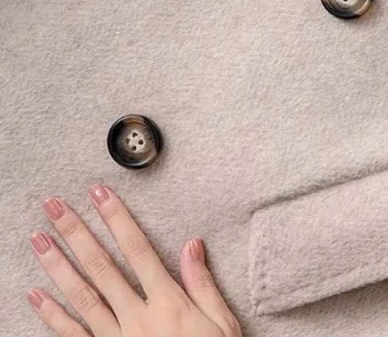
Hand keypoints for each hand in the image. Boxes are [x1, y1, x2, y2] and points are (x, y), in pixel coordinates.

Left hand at [27, 185, 241, 336]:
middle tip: (55, 207)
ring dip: (58, 266)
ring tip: (38, 239)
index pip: (138, 251)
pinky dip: (53, 315)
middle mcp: (137, 318)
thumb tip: (192, 245)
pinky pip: (74, 335)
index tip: (101, 195)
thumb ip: (203, 284)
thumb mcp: (222, 323)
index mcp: (168, 303)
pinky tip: (36, 295)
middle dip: (76, 234)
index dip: (117, 220)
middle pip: (102, 268)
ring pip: (82, 297)